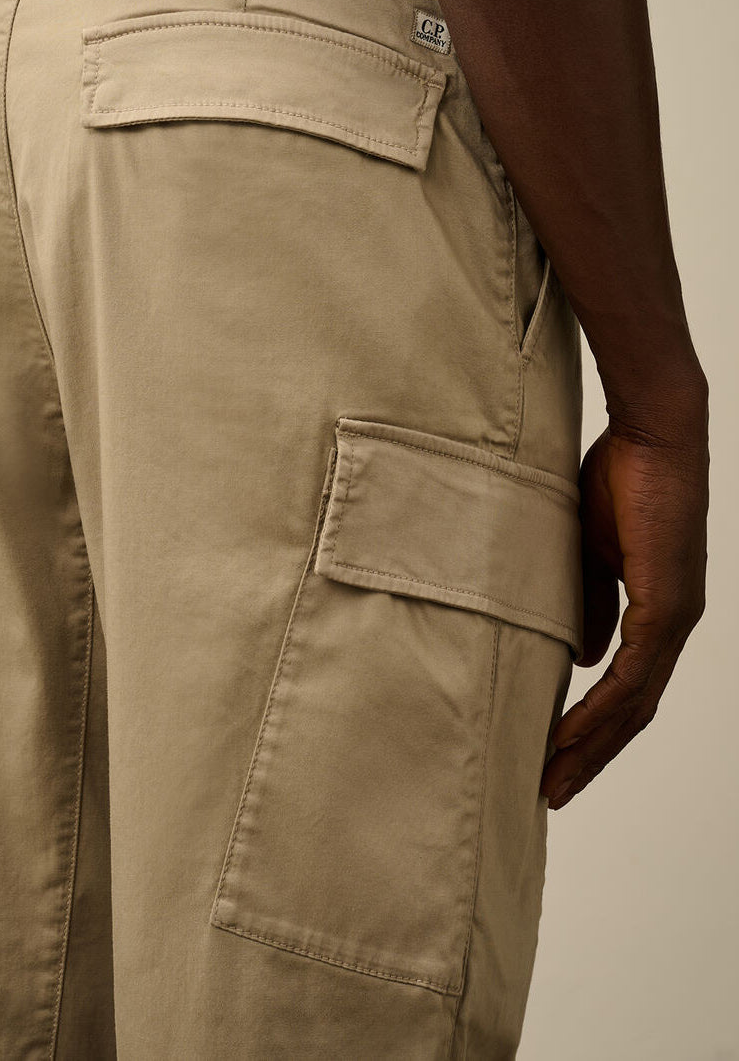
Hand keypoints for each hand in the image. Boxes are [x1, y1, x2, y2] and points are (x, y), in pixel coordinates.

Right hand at [540, 395, 708, 809]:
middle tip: (552, 792)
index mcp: (659, 611)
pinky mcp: (668, 607)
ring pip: (634, 704)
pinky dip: (600, 711)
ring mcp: (675, 618)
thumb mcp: (591, 550)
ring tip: (554, 779)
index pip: (628, 688)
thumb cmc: (621, 476)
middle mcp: (674, 624)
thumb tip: (585, 656)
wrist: (653, 434)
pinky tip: (570, 736)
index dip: (594, 727)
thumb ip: (590, 603)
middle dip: (591, 755)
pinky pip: (633, 676)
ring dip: (592, 746)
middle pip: (633, 712)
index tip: (556, 756)